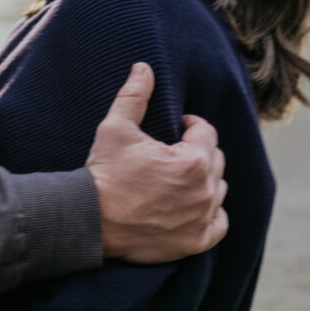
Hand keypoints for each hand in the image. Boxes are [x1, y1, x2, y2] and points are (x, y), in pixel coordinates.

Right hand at [86, 62, 228, 262]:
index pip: (205, 131)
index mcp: (192, 160)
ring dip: (204, 180)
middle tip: (172, 151)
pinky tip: (192, 205)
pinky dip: (211, 213)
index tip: (175, 126)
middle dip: (198, 150)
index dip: (189, 124)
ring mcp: (202, 218)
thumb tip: (144, 68)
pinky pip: (219, 223)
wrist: (90, 221)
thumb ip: (134, 96)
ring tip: (178, 176)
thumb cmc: (104, 172)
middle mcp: (205, 190)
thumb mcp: (116, 128)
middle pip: (215, 159)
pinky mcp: (195, 241)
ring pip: (218, 189)